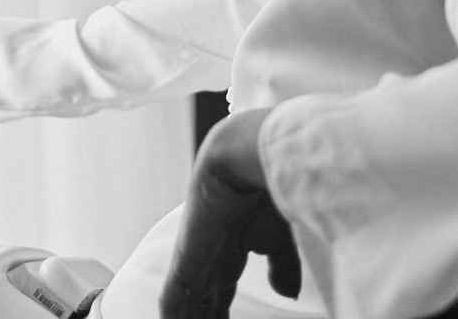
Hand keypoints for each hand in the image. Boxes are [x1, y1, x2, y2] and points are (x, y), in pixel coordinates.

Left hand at [159, 108, 300, 318]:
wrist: (254, 154)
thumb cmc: (276, 181)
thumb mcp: (284, 233)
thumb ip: (282, 265)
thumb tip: (285, 293)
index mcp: (236, 243)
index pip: (223, 289)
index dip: (222, 312)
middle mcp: (214, 250)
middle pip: (205, 299)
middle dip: (207, 317)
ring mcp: (199, 253)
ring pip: (190, 301)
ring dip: (192, 318)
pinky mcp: (188, 254)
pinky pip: (174, 293)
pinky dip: (172, 312)